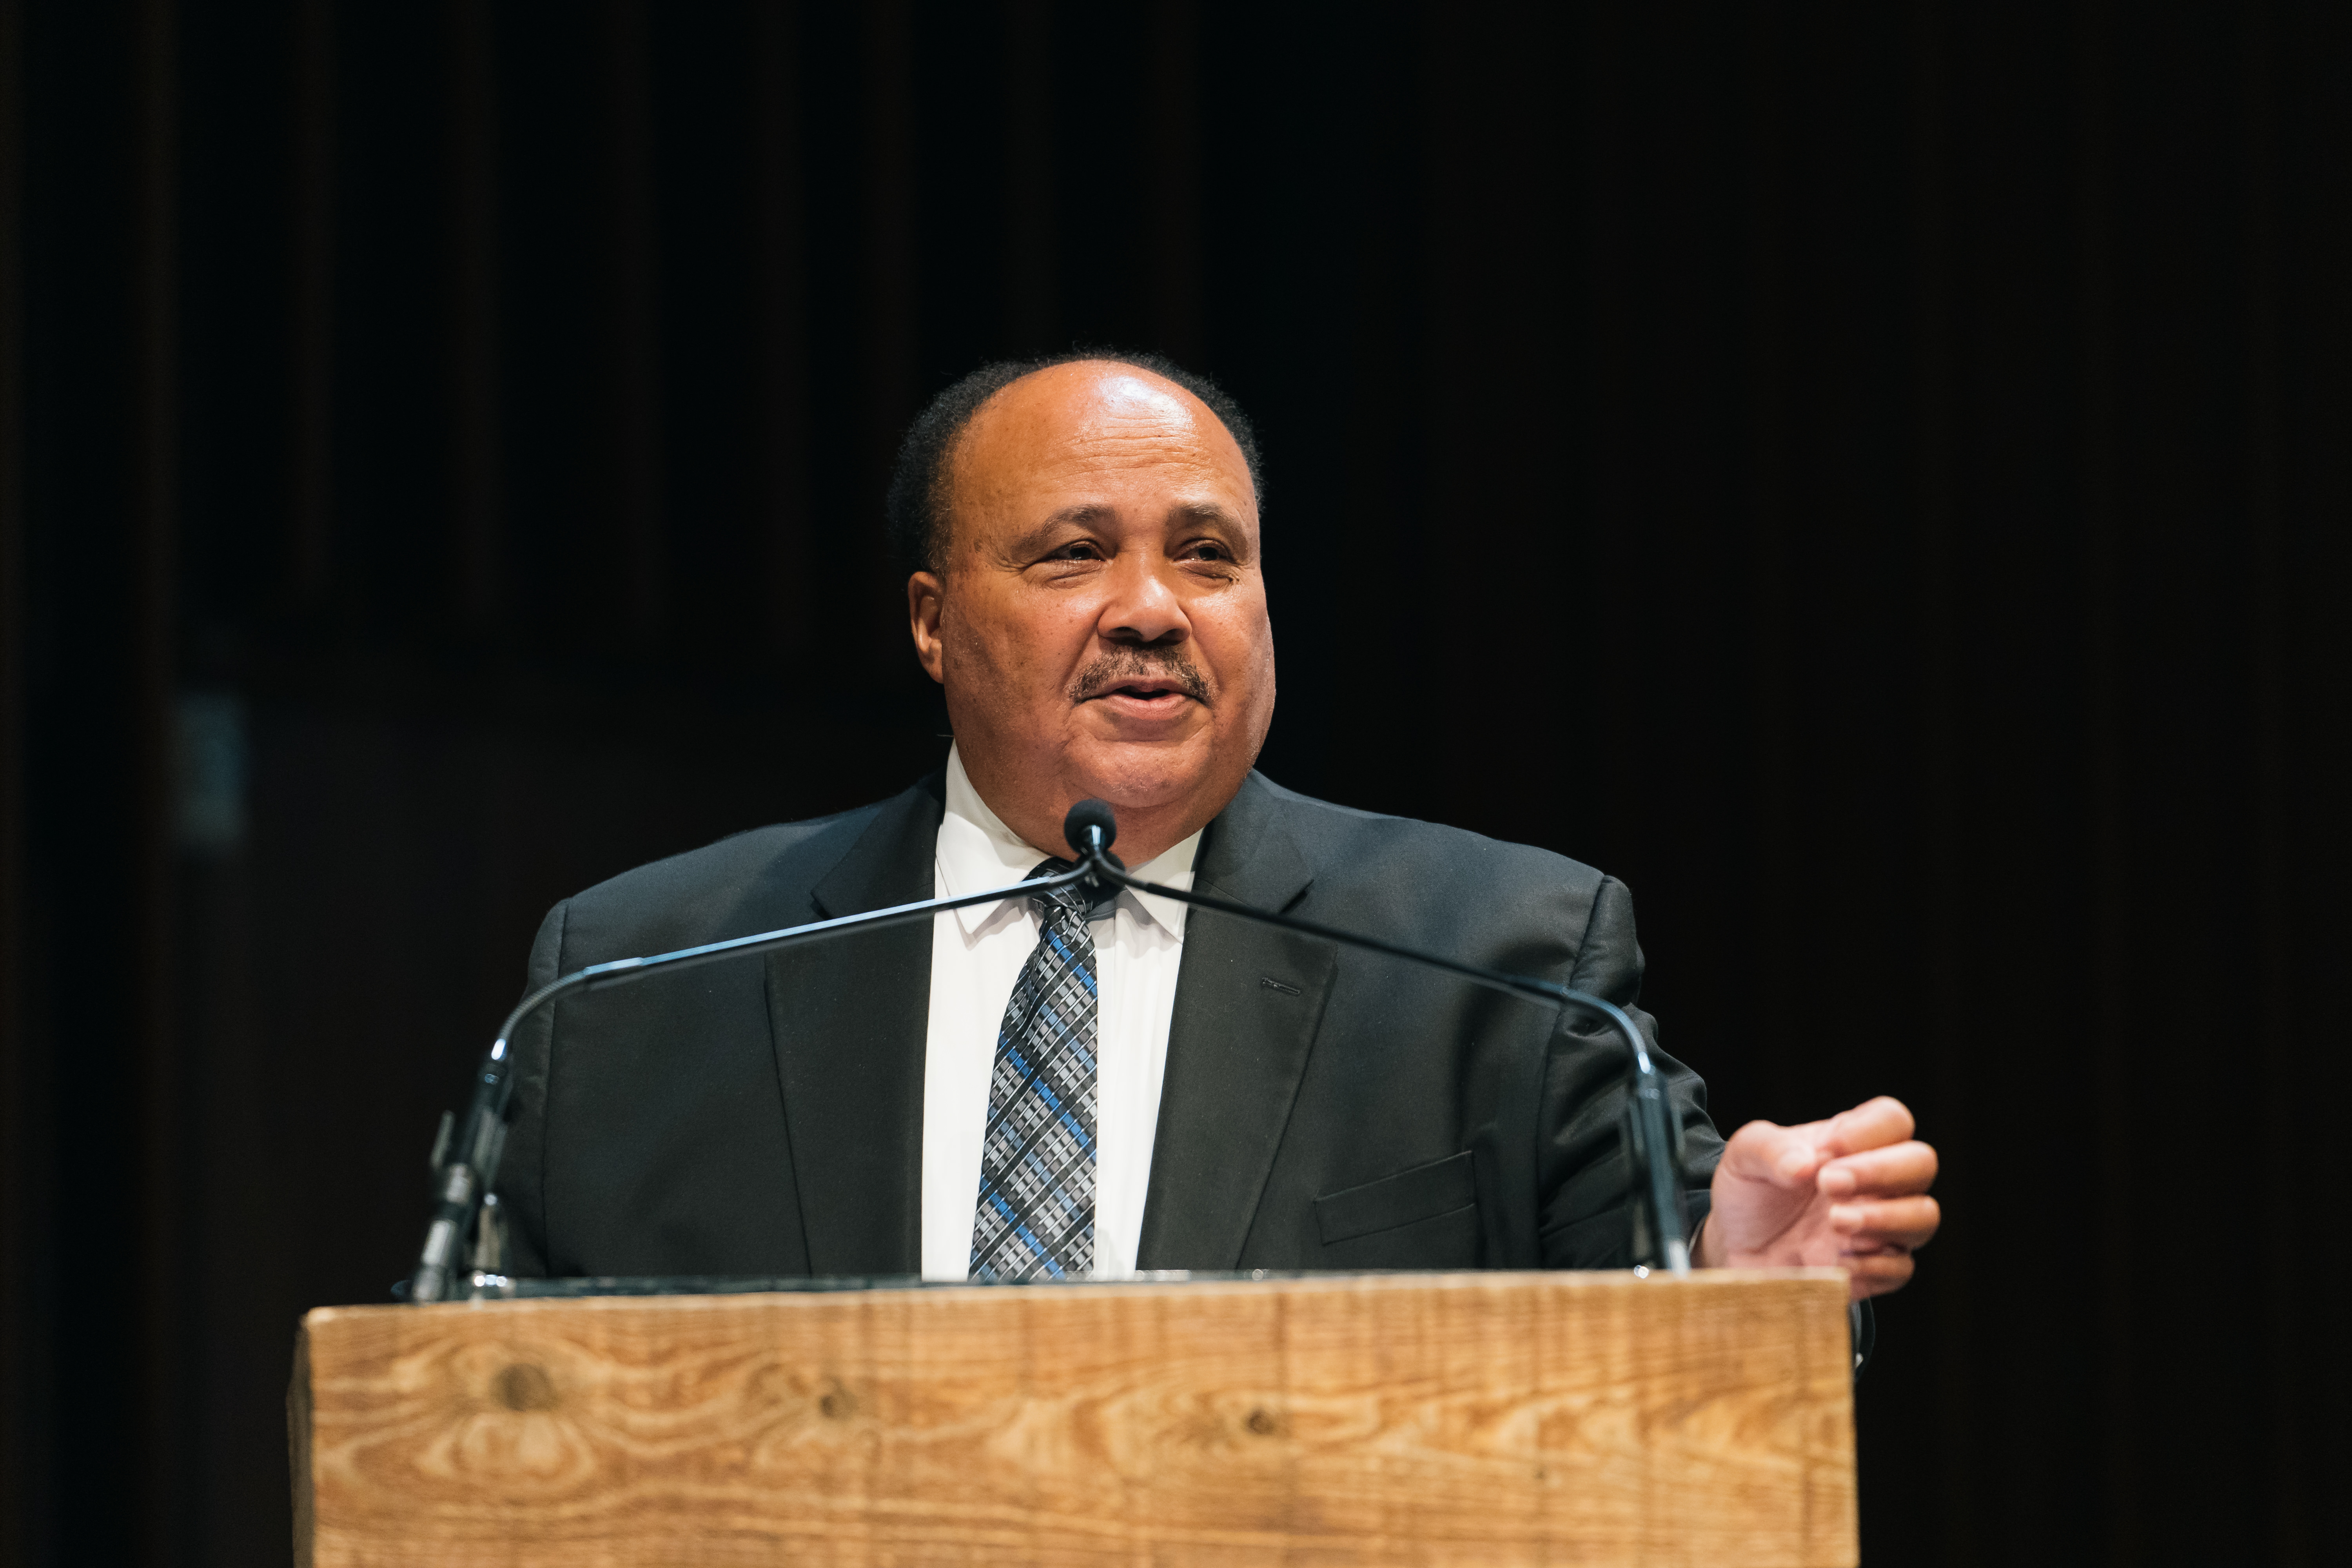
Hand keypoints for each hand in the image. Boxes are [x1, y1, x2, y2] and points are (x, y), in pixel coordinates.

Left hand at [1693, 1095, 1938, 1299]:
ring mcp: (1881, 1227)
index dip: (1868, 1131)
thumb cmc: (1750, 1194)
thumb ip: (1769, 1149)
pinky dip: (1873, 1265)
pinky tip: (1836, 1262)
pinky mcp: (1875, 1270)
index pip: (1892, 1120)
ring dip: (1884, 1218)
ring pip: (1923, 1216)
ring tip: (1835, 1222)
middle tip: (1828, 1184)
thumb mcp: (1743, 1158)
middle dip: (1881, 1172)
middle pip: (1921, 1163)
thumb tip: (1804, 1164)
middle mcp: (1876, 1182)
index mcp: (1851, 1144)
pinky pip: (1901, 1268)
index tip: (1824, 1151)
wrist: (1733, 1249)